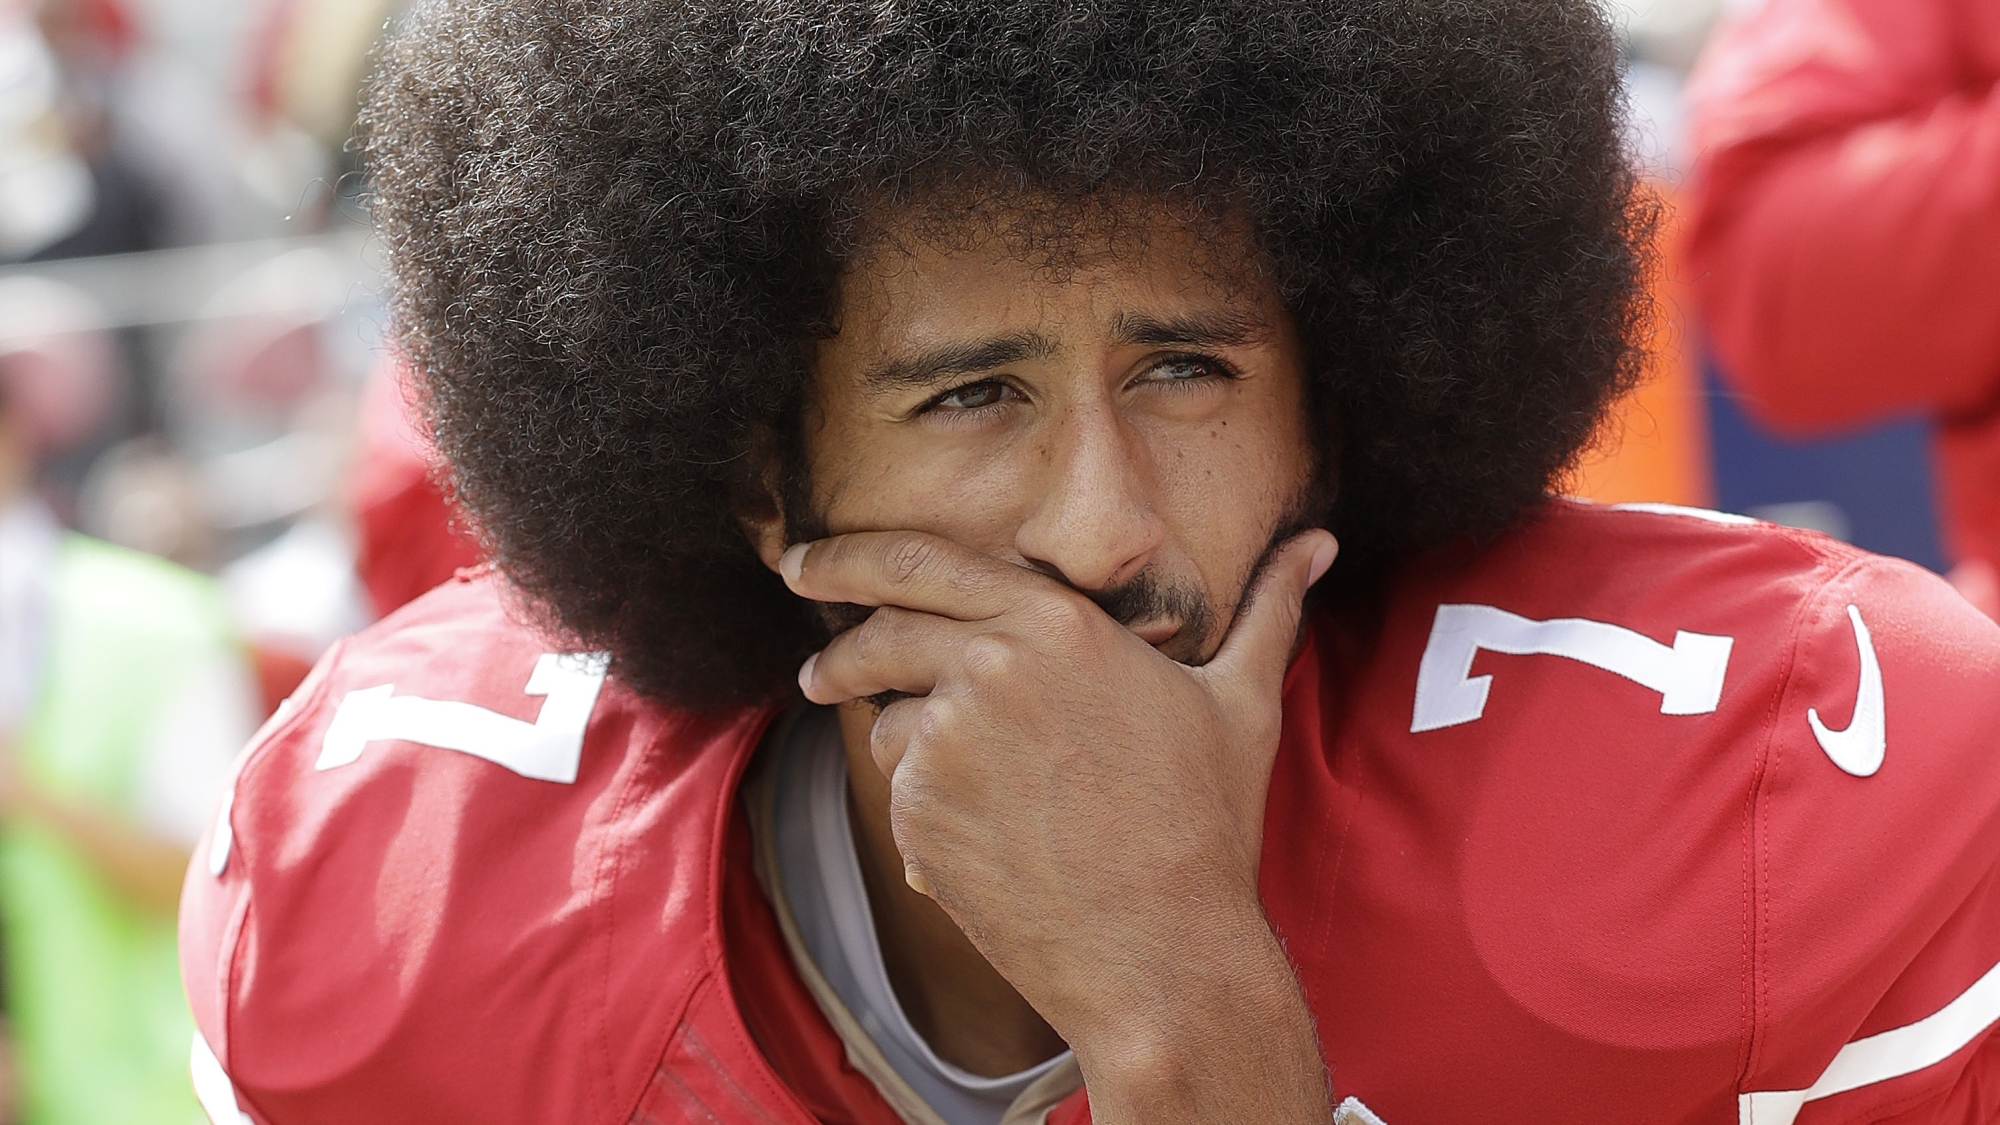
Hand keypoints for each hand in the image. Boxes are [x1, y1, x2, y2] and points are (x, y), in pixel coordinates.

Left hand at [783, 528, 1336, 1121]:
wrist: (1162, 950)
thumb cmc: (1206, 824)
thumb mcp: (1242, 702)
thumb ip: (1268, 610)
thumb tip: (1321, 544)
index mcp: (1055, 623)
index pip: (918, 563)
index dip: (844, 556)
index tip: (800, 562)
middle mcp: (987, 667)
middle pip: (877, 637)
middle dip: (837, 653)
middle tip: (817, 670)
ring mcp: (945, 742)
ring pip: (892, 723)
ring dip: (913, 746)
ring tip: (983, 796)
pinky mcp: (918, 813)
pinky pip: (901, 793)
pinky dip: (928, 809)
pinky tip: (992, 844)